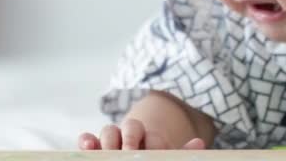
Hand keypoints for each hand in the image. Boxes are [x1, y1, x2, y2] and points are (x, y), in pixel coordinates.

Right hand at [78, 118, 205, 149]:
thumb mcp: (167, 159)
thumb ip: (181, 153)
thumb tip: (199, 143)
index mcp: (153, 141)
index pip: (154, 137)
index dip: (154, 143)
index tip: (153, 151)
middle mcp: (132, 138)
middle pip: (131, 127)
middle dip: (130, 137)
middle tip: (129, 151)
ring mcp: (112, 143)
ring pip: (109, 131)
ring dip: (108, 139)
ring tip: (109, 152)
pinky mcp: (95, 149)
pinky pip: (89, 140)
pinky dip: (87, 140)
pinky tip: (87, 145)